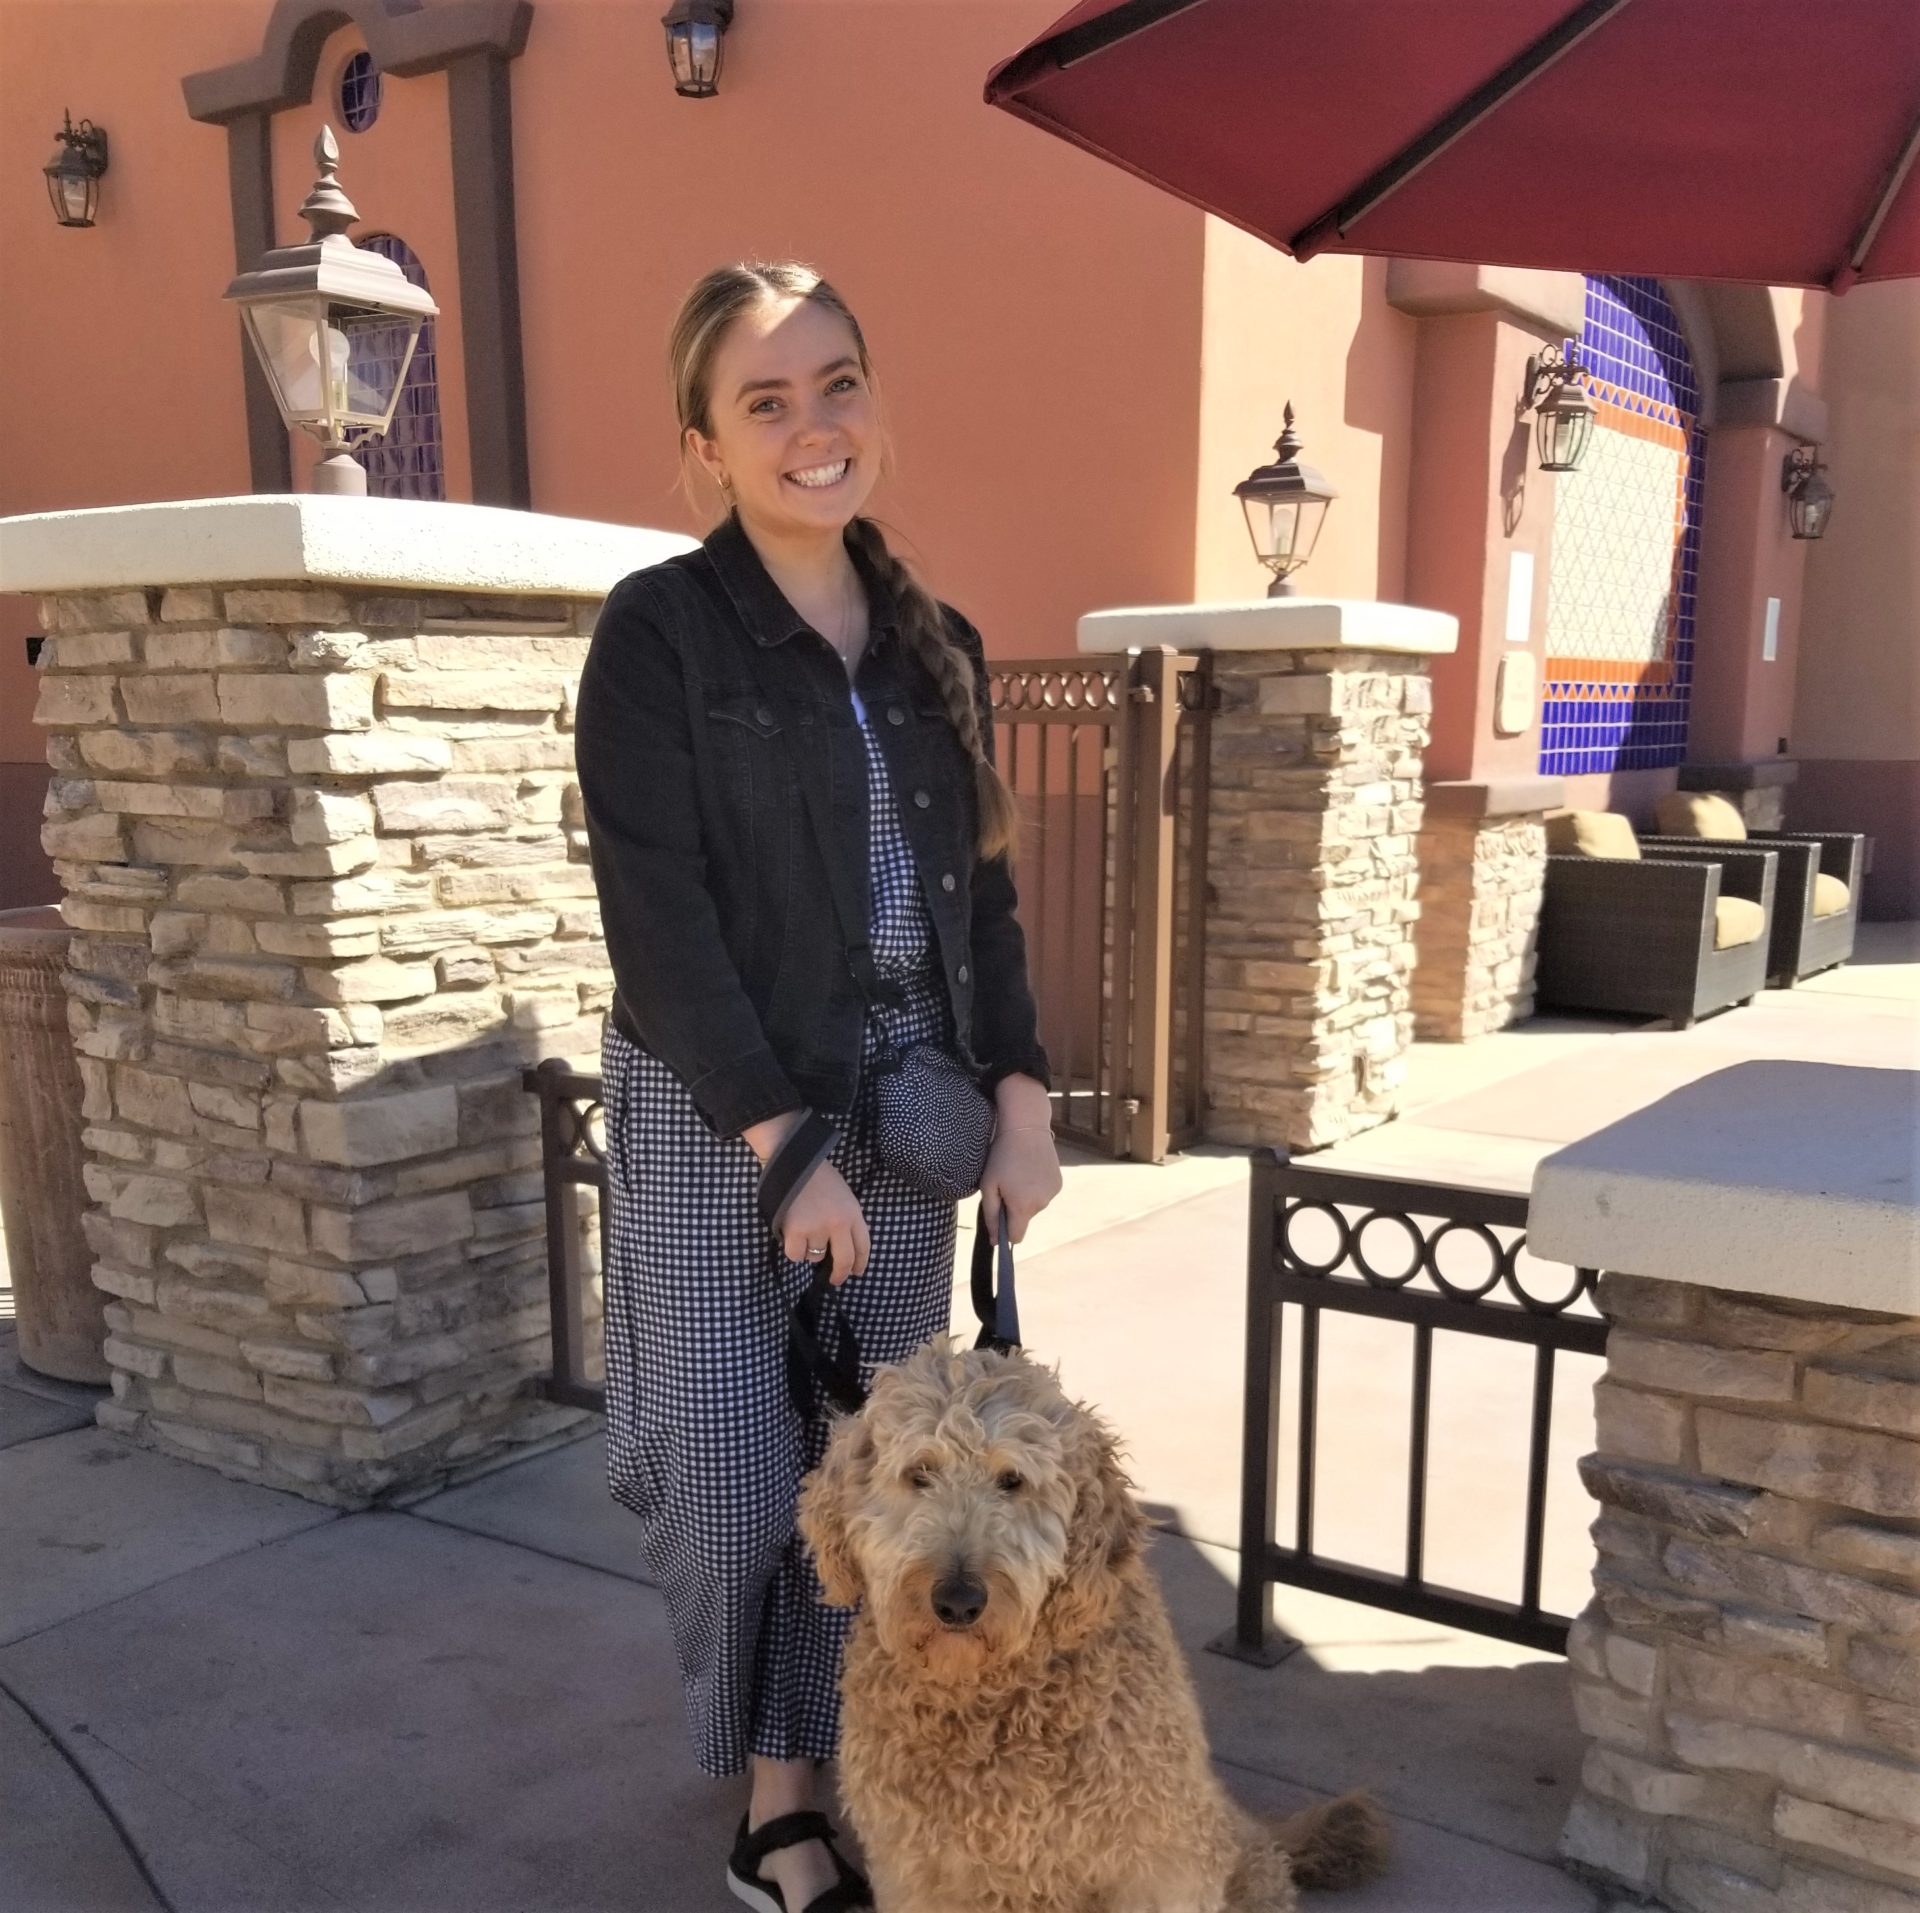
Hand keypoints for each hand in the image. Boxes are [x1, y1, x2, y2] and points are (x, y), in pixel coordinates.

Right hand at [781, 1158, 869, 1283]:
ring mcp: (817, 1228)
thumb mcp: (845, 1197)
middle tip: (836, 1280)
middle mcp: (838, 1224)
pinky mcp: (796, 1232)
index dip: (860, 1263)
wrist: (795, 1163)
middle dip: (840, 1274)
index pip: (863, 1246)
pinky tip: (793, 1238)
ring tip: (805, 1230)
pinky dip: (795, 1251)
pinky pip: (797, 1255)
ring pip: (816, 1256)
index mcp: (853, 1213)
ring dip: (811, 1250)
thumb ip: (848, 1220)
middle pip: (844, 1259)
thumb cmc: (820, 1178)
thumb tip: (845, 1248)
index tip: (856, 1272)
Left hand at [980, 1075, 1061, 1245]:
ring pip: (1034, 1206)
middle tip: (1005, 1184)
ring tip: (1018, 1173)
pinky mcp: (1058, 1183)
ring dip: (1025, 1196)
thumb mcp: (989, 1185)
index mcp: (1022, 1207)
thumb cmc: (1002, 1156)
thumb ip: (991, 1216)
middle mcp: (1041, 1204)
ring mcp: (1052, 1193)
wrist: (1026, 1128)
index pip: (1016, 1237)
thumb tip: (996, 1242)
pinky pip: (1043, 1194)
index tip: (999, 1218)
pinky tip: (1030, 1169)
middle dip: (1014, 1208)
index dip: (1006, 1232)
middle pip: (1024, 1219)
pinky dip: (1036, 1187)